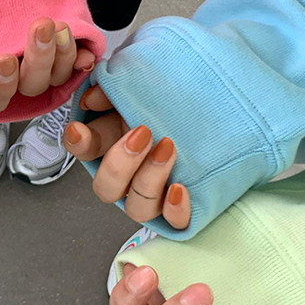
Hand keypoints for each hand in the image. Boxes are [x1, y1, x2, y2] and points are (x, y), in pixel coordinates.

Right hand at [0, 18, 95, 112]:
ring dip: (60, 55)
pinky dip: (82, 57)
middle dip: (37, 58)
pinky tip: (88, 49)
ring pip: (54, 77)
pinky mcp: (61, 60)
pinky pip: (76, 66)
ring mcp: (39, 72)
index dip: (1, 84)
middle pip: (29, 86)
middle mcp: (13, 85)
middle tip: (39, 27)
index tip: (3, 59)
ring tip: (60, 27)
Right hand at [63, 85, 190, 228]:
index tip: (79, 129)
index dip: (77, 143)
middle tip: (142, 134)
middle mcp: (130, 172)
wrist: (227, 106)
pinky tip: (180, 189)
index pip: (84, 148)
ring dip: (148, 181)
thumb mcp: (148, 82)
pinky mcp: (182, 207)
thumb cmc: (183, 94)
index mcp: (114, 141)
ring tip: (168, 149)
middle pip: (106, 187)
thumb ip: (117, 88)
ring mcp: (155, 193)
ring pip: (137, 207)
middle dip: (119, 163)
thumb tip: (94, 97)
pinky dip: (174, 210)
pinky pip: (174, 222)